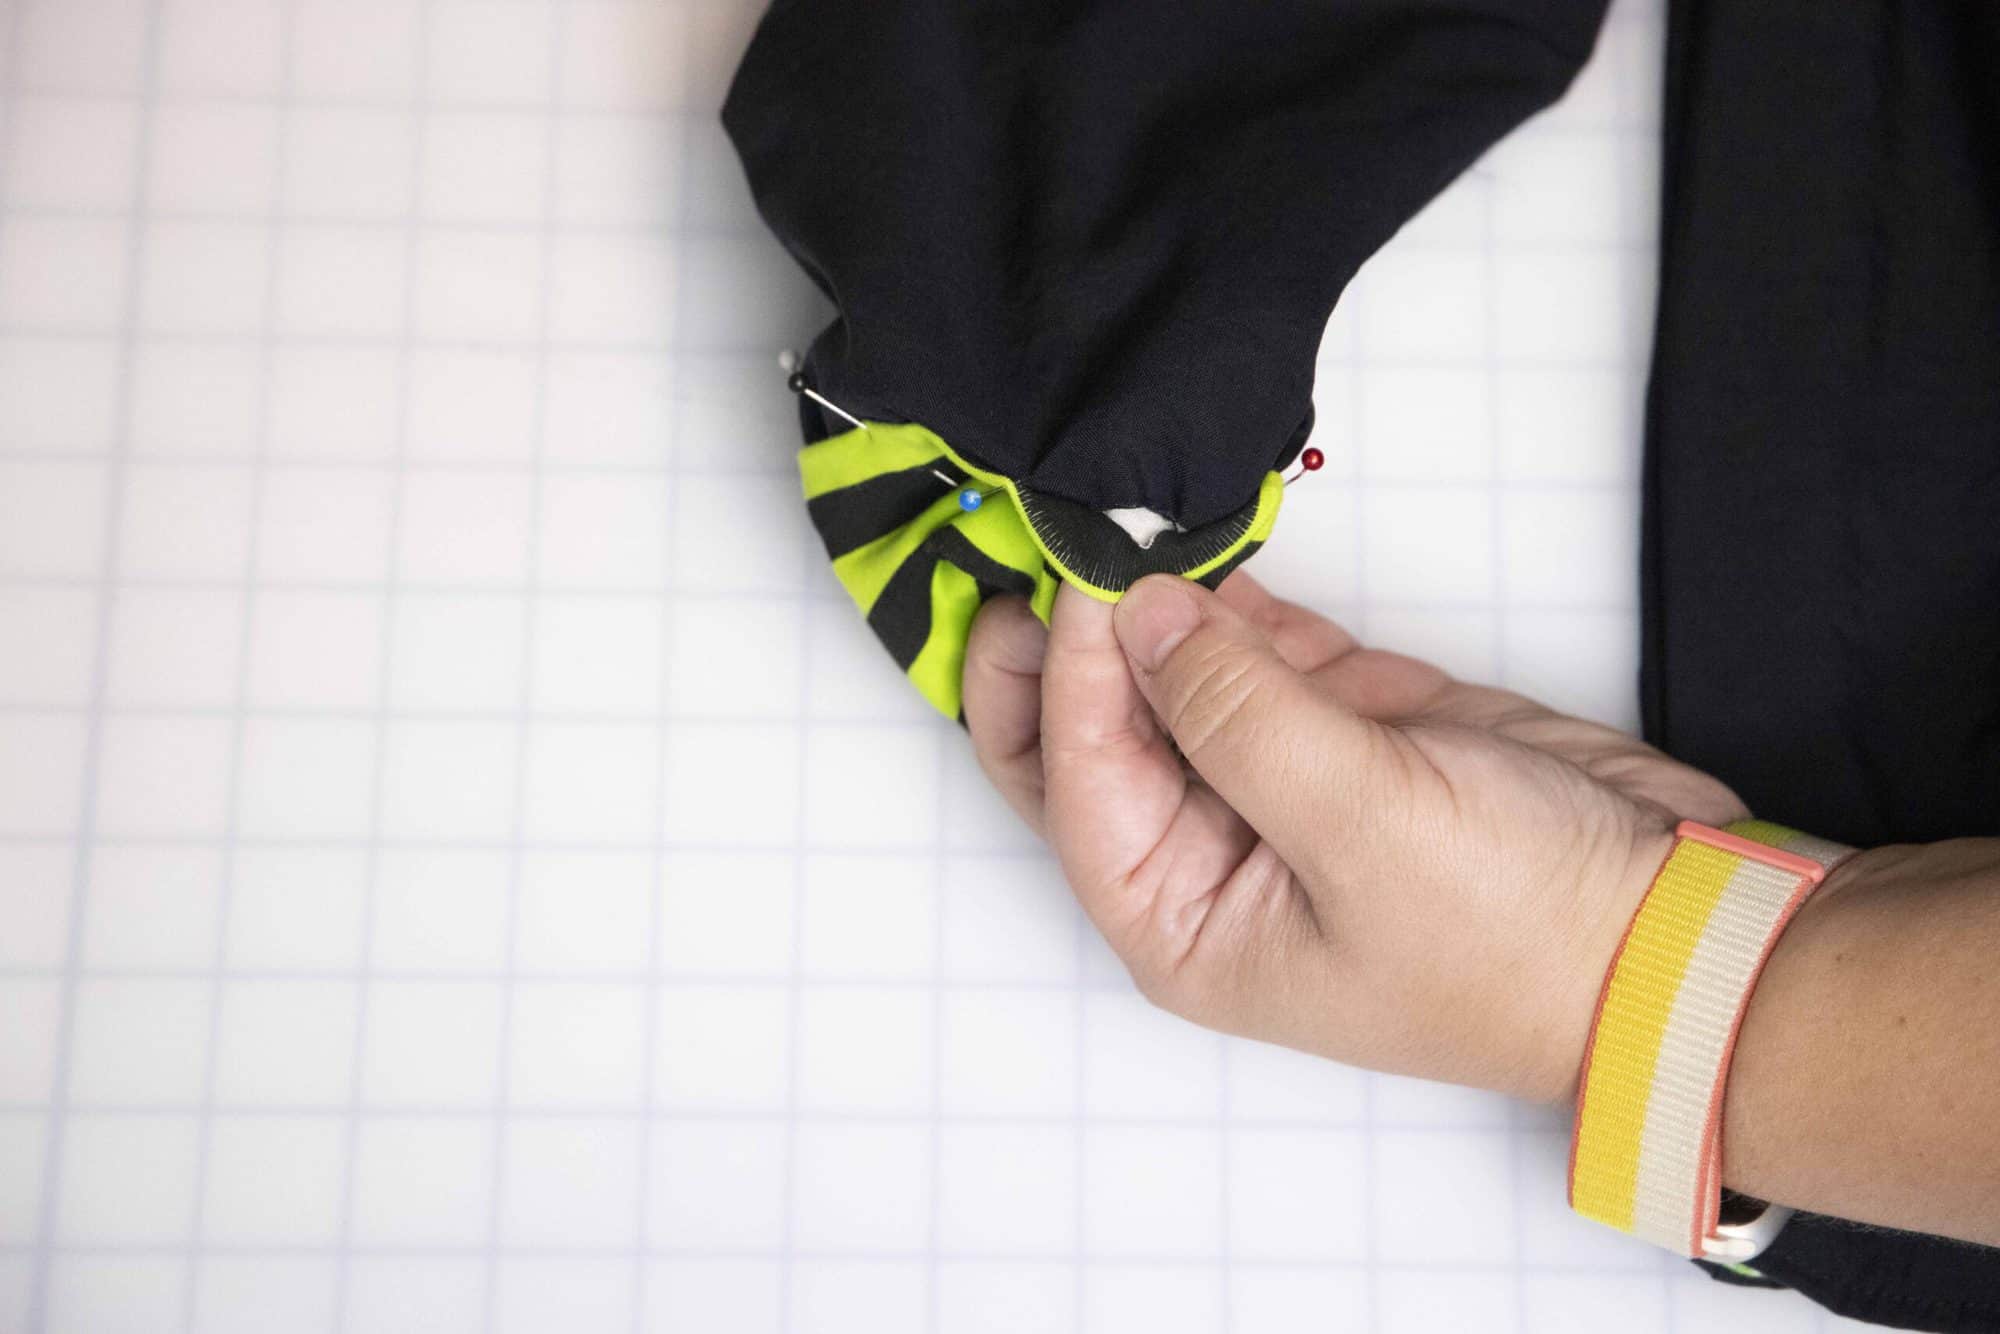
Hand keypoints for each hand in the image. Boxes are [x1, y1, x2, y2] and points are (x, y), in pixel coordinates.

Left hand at [963, 573, 1748, 1101]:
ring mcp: (1271, 779)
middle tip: (1060, 531)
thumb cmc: (1520, 935)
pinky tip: (1205, 541)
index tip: (1084, 570)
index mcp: (1179, 917)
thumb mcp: (1362, 826)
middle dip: (1067, 636)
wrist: (1673, 927)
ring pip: (1166, 674)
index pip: (1072, 777)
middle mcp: (1205, 851)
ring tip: (1135, 506)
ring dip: (1153, 599)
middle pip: (1087, 727)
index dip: (1064, 669)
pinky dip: (1232, 596)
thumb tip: (1135, 614)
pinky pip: (1252, 648)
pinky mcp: (1338, 725)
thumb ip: (1236, 713)